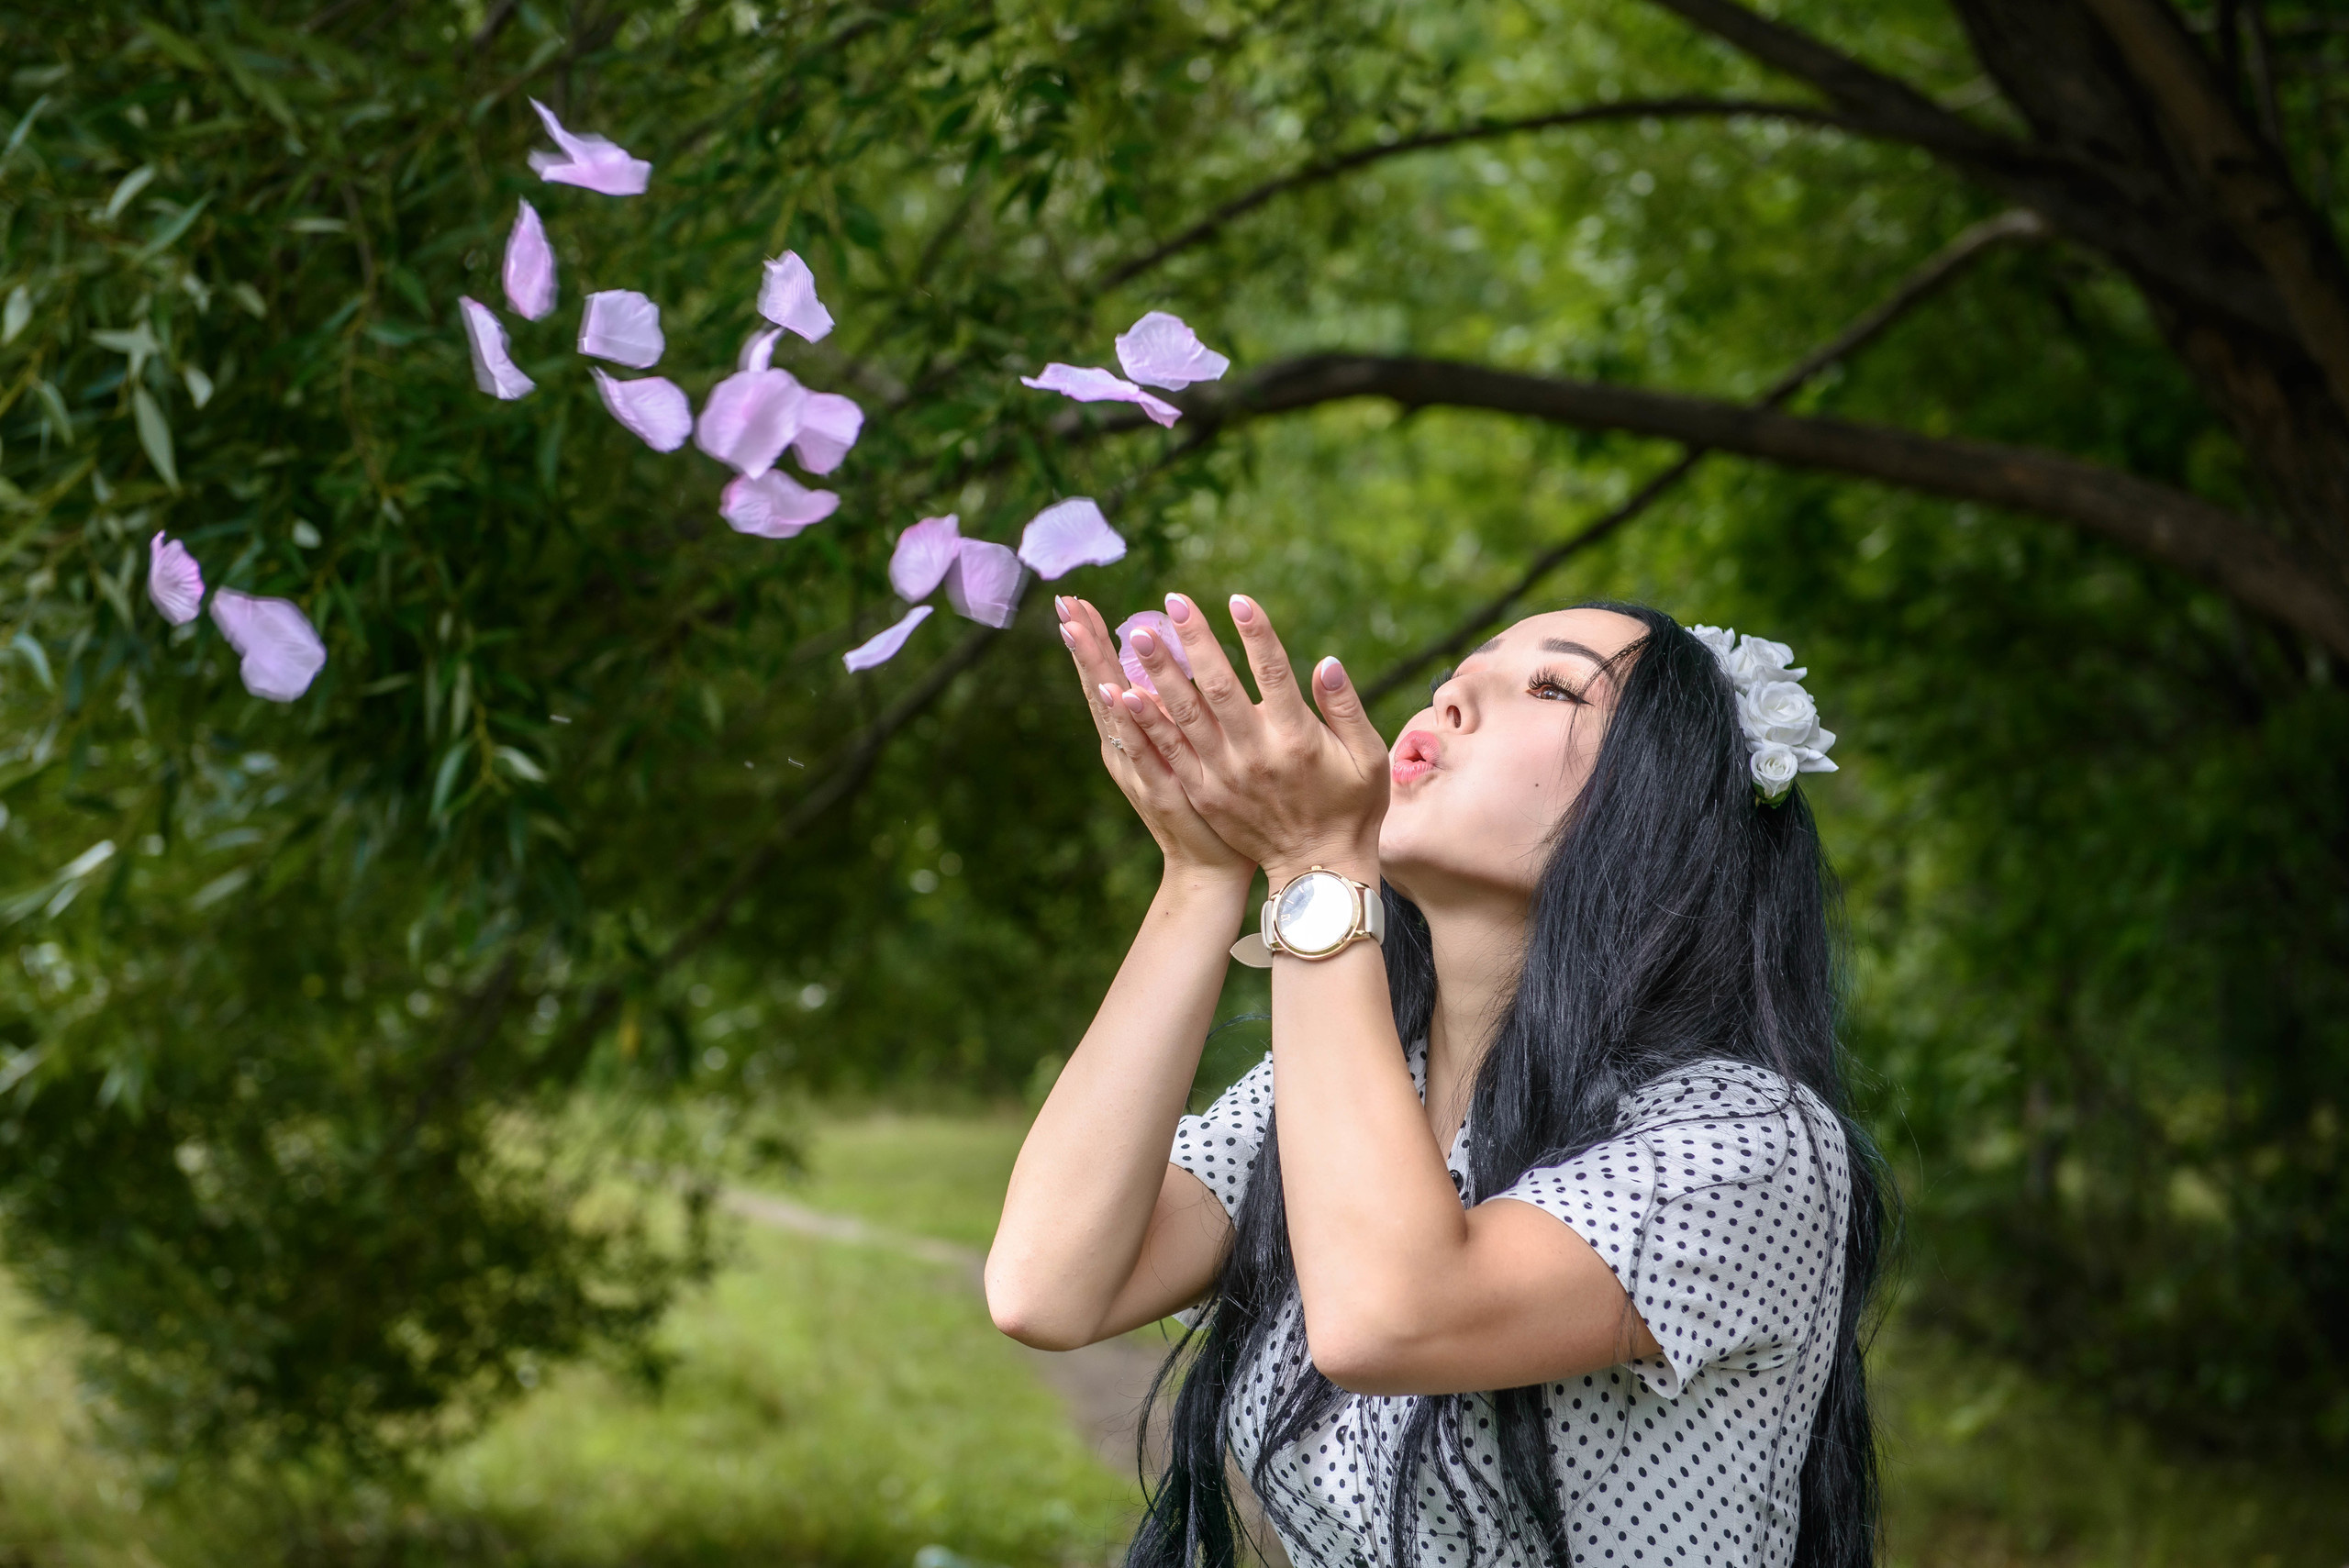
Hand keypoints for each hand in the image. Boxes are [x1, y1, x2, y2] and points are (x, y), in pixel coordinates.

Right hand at [1057, 595, 1252, 883]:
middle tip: (1064, 602)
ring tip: (1074, 628)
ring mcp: (1137, 769)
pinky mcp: (1158, 790)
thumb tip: (1170, 663)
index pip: (1106, 679)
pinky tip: (1112, 692)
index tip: (1076, 602)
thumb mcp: (1188, 750)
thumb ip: (1177, 710)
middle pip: (1098, 686)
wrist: (1210, 869)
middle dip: (1083, 643)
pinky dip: (1124, 722)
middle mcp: (1125, 749)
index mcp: (1132, 737)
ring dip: (1093, 668)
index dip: (1092, 641)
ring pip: (1110, 710)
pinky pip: (1140, 749)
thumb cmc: (1209, 805)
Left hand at [1116, 593, 1388, 885]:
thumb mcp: (1367, 757)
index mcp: (1297, 738)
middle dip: (1194, 642)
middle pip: (1218, 688)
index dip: (1256, 635)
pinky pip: (1168, 753)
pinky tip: (1121, 694)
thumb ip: (1345, 707)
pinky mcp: (1204, 793)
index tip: (1238, 599)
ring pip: (1184, 717)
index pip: (1274, 674)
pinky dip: (1145, 723)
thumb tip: (1325, 662)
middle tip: (1170, 603)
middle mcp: (1255, 753)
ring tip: (1136, 635)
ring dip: (1158, 674)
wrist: (1318, 872)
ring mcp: (1224, 776)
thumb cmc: (1351, 807)